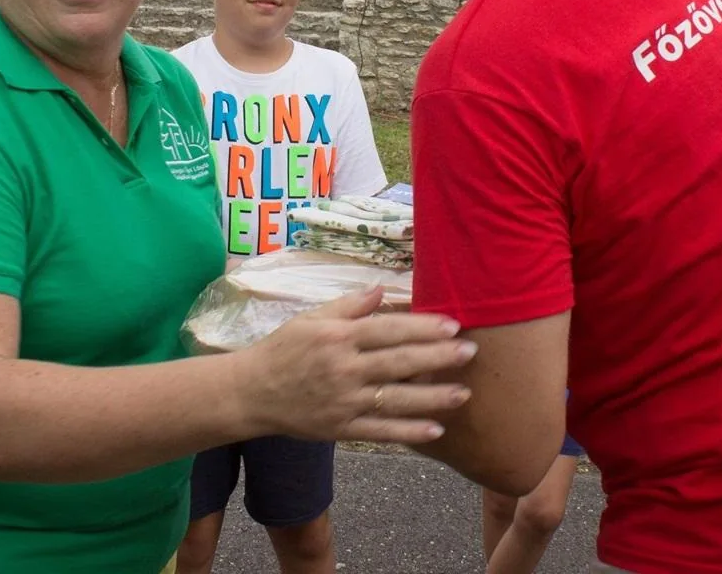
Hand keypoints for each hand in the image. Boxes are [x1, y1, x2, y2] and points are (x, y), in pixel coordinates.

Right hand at [239, 288, 474, 443]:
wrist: (251, 393)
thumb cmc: (283, 349)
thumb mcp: (311, 318)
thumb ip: (349, 305)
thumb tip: (382, 289)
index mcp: (338, 337)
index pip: (388, 330)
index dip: (422, 328)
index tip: (452, 326)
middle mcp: (344, 368)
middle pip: (399, 362)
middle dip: (437, 357)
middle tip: (470, 353)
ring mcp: (344, 401)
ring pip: (396, 399)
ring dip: (432, 397)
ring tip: (463, 393)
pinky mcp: (341, 428)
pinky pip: (381, 431)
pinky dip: (408, 432)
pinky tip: (436, 430)